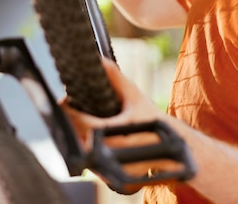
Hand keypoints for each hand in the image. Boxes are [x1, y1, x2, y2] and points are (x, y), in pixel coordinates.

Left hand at [62, 58, 178, 187]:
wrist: (173, 147)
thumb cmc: (154, 122)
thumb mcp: (134, 96)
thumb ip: (116, 78)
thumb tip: (100, 59)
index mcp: (116, 136)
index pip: (83, 125)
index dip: (70, 112)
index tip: (64, 101)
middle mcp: (111, 156)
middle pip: (79, 139)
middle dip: (72, 122)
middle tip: (69, 108)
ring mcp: (110, 170)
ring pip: (83, 153)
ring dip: (77, 137)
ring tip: (76, 119)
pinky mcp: (111, 178)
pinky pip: (90, 164)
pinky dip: (87, 149)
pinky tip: (87, 137)